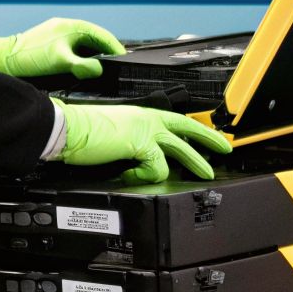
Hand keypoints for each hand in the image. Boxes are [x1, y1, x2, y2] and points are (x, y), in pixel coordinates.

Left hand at [0, 17, 124, 78]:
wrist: (5, 58)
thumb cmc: (31, 56)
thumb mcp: (60, 61)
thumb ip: (82, 66)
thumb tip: (100, 69)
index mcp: (72, 26)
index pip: (101, 35)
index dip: (115, 47)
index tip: (125, 59)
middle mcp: (67, 27)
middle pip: (94, 39)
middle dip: (107, 51)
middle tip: (117, 65)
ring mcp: (59, 34)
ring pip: (84, 44)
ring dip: (94, 54)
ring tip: (104, 68)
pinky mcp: (52, 43)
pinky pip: (74, 48)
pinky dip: (82, 56)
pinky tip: (83, 67)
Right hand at [56, 102, 230, 183]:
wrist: (67, 128)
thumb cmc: (81, 130)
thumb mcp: (113, 130)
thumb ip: (130, 140)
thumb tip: (137, 158)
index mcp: (140, 113)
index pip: (176, 119)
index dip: (196, 128)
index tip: (210, 135)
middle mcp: (146, 118)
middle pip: (187, 129)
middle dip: (210, 141)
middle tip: (225, 150)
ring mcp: (146, 130)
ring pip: (182, 150)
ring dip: (196, 163)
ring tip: (206, 174)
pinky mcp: (142, 144)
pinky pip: (156, 169)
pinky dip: (144, 177)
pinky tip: (131, 176)